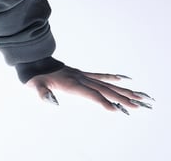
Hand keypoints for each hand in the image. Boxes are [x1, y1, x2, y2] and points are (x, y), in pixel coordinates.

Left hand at [26, 66, 153, 113]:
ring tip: (138, 97)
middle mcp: (80, 79)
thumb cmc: (34, 76)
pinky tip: (124, 80)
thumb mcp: (35, 86)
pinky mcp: (81, 74)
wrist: (33, 60)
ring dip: (122, 91)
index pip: (90, 94)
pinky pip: (99, 76)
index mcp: (71, 84)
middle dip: (121, 99)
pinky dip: (112, 78)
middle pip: (104, 90)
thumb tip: (52, 101)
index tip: (115, 109)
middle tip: (138, 106)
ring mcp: (82, 76)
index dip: (102, 102)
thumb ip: (43, 93)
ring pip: (106, 84)